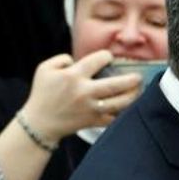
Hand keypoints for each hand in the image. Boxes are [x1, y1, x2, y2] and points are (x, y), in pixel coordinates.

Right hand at [23, 51, 142, 140]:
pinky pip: (113, 118)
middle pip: (115, 84)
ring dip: (133, 96)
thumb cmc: (42, 93)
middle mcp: (84, 92)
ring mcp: (90, 108)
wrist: (39, 122)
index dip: (106, 56)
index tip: (108, 58)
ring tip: (139, 90)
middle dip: (131, 79)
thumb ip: (62, 58)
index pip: (98, 60)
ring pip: (119, 103)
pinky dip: (123, 113)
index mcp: (73, 76)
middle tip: (139, 76)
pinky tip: (129, 106)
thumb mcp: (44, 68)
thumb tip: (77, 60)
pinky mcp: (92, 121)